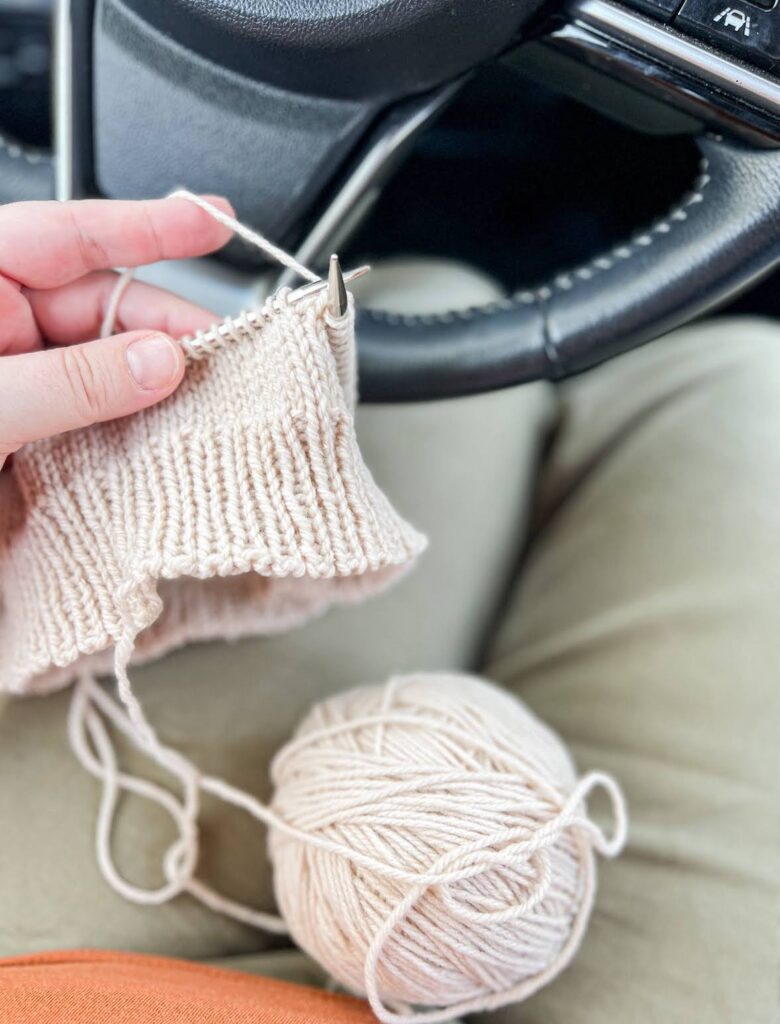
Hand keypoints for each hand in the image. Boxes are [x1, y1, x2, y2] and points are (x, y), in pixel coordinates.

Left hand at [0, 195, 234, 469]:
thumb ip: (72, 380)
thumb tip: (159, 361)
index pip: (70, 235)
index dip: (149, 224)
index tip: (213, 223)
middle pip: (101, 305)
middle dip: (164, 329)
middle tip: (219, 358)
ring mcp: (12, 370)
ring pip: (103, 361)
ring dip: (151, 384)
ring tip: (198, 402)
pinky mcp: (25, 419)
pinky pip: (91, 407)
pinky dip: (127, 421)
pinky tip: (158, 433)